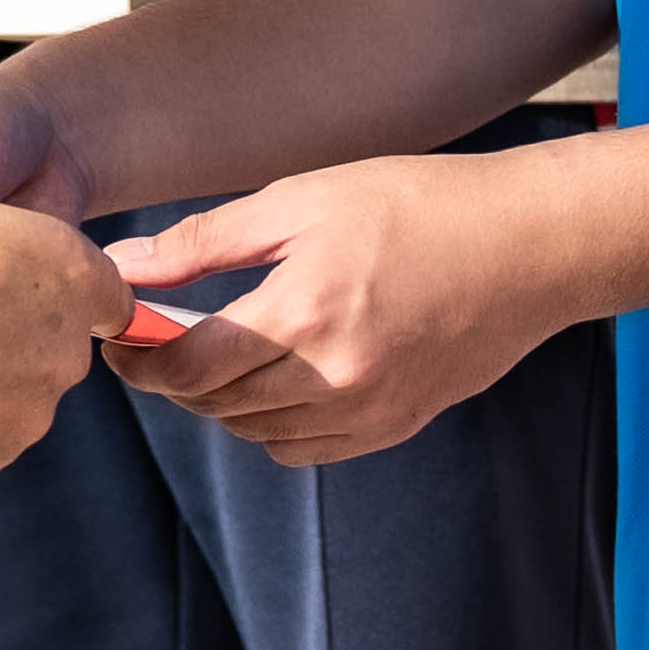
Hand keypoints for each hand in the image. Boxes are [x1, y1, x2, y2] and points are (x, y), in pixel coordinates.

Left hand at [106, 149, 572, 465]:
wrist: (529, 246)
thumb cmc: (419, 205)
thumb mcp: (302, 201)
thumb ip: (204, 242)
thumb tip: (124, 265)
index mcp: (302, 314)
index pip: (186, 368)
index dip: (139, 360)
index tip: (119, 340)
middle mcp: (332, 378)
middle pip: (214, 405)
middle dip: (175, 376)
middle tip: (162, 338)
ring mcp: (368, 410)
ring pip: (254, 432)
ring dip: (221, 400)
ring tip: (222, 349)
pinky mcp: (396, 425)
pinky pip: (304, 447)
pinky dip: (272, 423)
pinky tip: (278, 378)